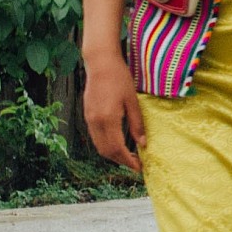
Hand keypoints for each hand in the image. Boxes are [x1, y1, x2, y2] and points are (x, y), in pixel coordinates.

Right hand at [84, 46, 145, 171]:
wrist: (100, 63)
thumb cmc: (120, 78)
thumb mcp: (133, 101)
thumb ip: (137, 124)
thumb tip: (143, 144)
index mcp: (108, 119)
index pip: (117, 149)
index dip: (128, 161)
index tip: (139, 167)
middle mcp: (95, 122)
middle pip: (106, 151)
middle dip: (120, 161)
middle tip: (136, 164)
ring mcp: (89, 118)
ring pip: (99, 145)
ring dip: (113, 154)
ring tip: (129, 155)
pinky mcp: (87, 114)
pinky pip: (95, 136)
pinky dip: (106, 144)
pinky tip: (118, 142)